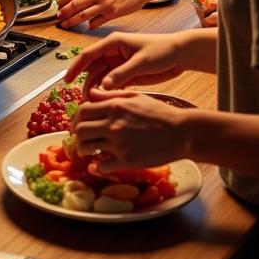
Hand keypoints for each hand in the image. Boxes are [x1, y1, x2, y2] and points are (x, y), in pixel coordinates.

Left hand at [56, 0, 152, 28]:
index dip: (62, 0)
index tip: (58, 6)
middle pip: (74, 5)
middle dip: (64, 13)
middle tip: (58, 18)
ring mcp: (104, 4)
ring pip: (82, 15)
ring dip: (72, 21)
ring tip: (66, 25)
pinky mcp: (112, 13)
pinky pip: (96, 22)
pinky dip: (90, 25)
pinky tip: (87, 27)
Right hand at [65, 31, 189, 97]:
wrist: (181, 55)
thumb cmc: (162, 50)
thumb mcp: (141, 61)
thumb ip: (122, 73)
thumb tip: (103, 86)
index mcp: (113, 43)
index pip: (88, 55)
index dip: (76, 67)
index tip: (67, 80)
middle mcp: (113, 52)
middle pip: (93, 68)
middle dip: (86, 83)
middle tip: (83, 100)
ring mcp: (119, 64)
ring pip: (102, 78)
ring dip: (97, 89)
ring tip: (93, 104)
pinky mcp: (127, 73)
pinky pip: (113, 84)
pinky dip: (108, 92)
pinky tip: (106, 102)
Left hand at [71, 89, 189, 170]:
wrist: (182, 133)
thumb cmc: (160, 112)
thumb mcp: (134, 97)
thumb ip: (110, 95)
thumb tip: (91, 93)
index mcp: (114, 106)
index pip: (83, 110)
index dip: (76, 118)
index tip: (77, 123)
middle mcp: (113, 124)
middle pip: (81, 130)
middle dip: (77, 134)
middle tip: (80, 138)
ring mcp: (120, 143)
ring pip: (88, 148)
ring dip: (84, 150)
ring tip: (88, 150)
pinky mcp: (128, 161)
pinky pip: (102, 166)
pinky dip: (98, 166)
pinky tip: (101, 163)